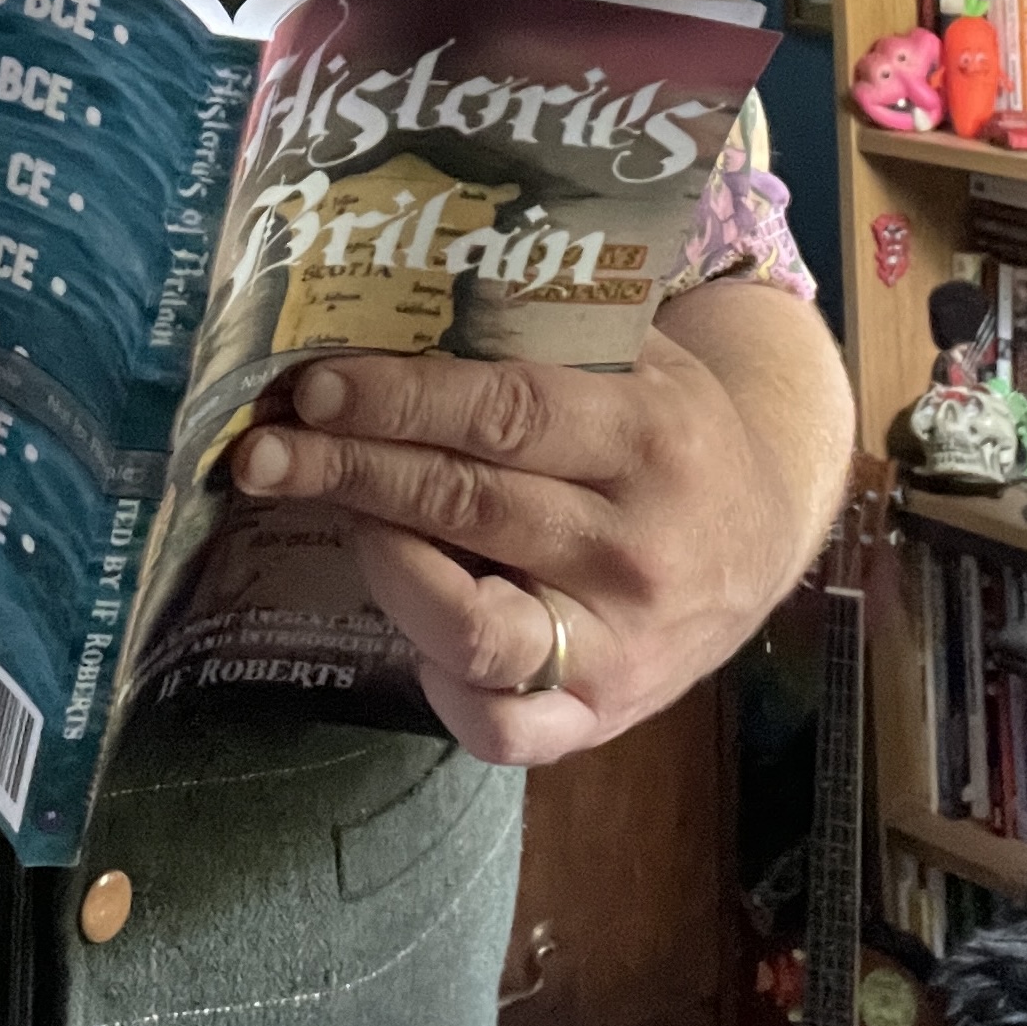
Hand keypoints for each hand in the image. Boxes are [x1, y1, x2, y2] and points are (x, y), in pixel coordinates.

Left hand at [228, 284, 850, 763]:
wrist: (765, 536)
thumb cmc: (671, 428)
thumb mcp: (634, 357)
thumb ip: (536, 334)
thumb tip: (386, 300)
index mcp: (648, 435)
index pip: (504, 413)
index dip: (400, 399)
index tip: (315, 385)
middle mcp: (636, 547)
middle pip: (468, 505)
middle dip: (351, 470)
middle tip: (261, 448)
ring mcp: (621, 647)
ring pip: (472, 626)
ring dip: (379, 564)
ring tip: (324, 512)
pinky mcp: (602, 719)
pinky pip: (499, 725)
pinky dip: (433, 680)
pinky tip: (402, 618)